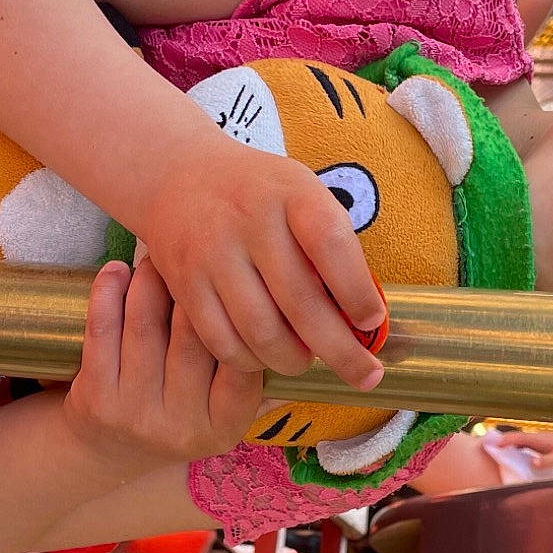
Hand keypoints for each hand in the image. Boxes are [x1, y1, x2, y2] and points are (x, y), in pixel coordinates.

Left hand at [64, 260, 265, 473]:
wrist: (112, 452)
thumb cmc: (179, 413)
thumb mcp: (225, 409)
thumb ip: (255, 370)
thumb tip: (293, 306)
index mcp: (225, 426)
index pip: (244, 361)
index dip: (242, 311)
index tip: (238, 275)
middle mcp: (182, 425)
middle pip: (194, 336)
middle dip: (195, 284)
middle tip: (197, 248)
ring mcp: (136, 413)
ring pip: (146, 323)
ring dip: (152, 278)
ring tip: (159, 254)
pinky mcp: (96, 398)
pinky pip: (102, 329)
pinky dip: (109, 291)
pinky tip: (118, 269)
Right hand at [136, 141, 385, 387]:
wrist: (180, 177)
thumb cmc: (261, 196)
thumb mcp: (301, 194)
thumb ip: (330, 245)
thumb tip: (363, 318)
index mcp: (291, 192)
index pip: (330, 243)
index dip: (356, 290)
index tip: (372, 322)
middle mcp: (249, 219)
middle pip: (300, 302)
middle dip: (340, 350)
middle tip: (366, 375)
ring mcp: (212, 252)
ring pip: (260, 331)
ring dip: (293, 360)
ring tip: (305, 361)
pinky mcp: (184, 282)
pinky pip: (222, 341)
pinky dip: (250, 361)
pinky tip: (264, 357)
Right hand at [485, 428, 552, 471]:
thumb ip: (547, 462)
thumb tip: (532, 463)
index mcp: (540, 439)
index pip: (518, 437)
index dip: (503, 441)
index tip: (490, 444)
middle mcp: (538, 438)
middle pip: (515, 437)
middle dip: (501, 441)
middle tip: (485, 446)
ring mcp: (540, 440)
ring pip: (519, 441)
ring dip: (507, 444)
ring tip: (494, 451)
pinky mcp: (542, 445)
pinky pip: (524, 445)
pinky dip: (515, 448)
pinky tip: (512, 455)